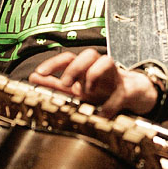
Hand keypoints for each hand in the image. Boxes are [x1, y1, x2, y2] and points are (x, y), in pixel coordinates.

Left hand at [28, 48, 157, 118]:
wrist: (134, 95)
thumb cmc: (103, 90)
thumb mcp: (77, 89)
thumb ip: (55, 84)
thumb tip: (33, 77)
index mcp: (85, 69)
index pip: (68, 58)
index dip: (53, 64)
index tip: (38, 74)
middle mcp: (99, 69)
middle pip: (88, 54)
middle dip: (75, 67)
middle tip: (66, 83)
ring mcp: (115, 77)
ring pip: (106, 61)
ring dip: (93, 75)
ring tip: (87, 92)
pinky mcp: (128, 90)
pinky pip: (121, 92)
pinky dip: (110, 104)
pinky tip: (102, 114)